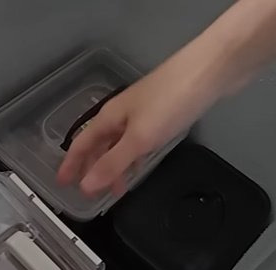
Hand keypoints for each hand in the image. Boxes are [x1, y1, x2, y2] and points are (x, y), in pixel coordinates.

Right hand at [56, 43, 249, 196]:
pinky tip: (140, 164)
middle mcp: (122, 113)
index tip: (62, 184)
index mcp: (110, 116)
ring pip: (119, 143)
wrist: (213, 69)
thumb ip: (113, 163)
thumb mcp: (140, 138)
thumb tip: (85, 187)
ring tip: (116, 189)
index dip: (71, 165)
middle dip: (92, 168)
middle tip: (89, 192)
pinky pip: (138, 140)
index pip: (82, 143)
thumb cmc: (172, 101)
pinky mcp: (164, 112)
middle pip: (99, 143)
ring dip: (114, 165)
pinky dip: (133, 155)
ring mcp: (144, 111)